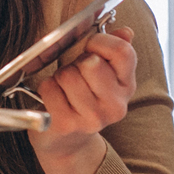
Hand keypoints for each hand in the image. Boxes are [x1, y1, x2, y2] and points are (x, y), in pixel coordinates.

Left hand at [28, 26, 136, 173]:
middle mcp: (115, 105)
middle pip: (90, 62)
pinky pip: (49, 88)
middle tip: (75, 75)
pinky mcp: (67, 124)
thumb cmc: (82, 99)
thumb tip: (126, 31)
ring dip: (59, 77)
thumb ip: (114, 51)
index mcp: (127, 86)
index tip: (89, 47)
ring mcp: (92, 118)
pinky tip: (54, 100)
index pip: (122, 52)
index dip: (100, 42)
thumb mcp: (104, 76)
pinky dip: (46, 89)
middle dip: (75, 63)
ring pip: (67, 75)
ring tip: (64, 89)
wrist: (68, 142)